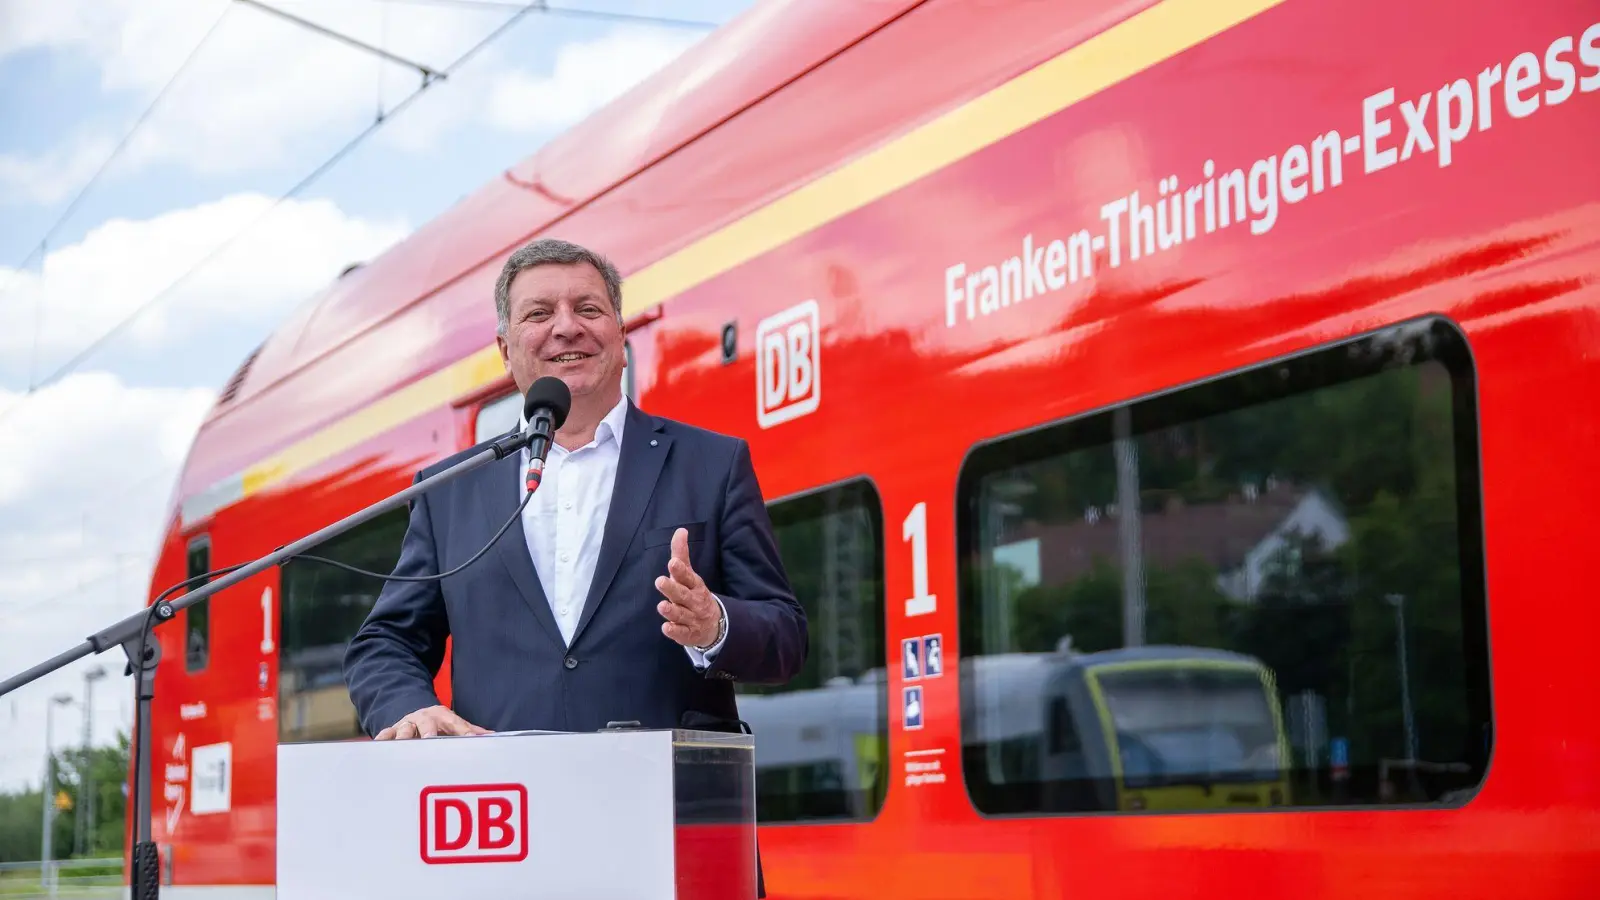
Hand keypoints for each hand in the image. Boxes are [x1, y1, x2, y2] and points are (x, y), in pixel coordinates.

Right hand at [375, 705, 491, 739]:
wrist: (413, 714)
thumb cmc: (438, 724)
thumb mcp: (454, 724)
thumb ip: (471, 731)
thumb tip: (495, 737)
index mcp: (443, 717)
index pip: (455, 724)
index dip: (463, 732)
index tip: (470, 739)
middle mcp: (424, 719)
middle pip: (427, 724)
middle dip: (428, 732)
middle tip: (429, 739)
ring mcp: (407, 725)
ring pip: (404, 730)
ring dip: (403, 737)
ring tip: (403, 745)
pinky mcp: (391, 731)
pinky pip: (385, 735)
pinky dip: (382, 740)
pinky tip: (380, 746)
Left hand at [655, 527, 721, 647]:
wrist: (714, 624)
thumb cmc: (695, 594)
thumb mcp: (689, 575)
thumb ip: (682, 554)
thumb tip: (680, 530)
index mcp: (694, 585)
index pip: (688, 577)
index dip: (680, 571)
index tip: (673, 563)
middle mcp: (694, 601)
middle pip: (683, 595)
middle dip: (672, 589)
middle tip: (660, 581)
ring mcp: (692, 618)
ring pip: (681, 615)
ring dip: (672, 611)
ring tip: (662, 606)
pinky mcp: (688, 634)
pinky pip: (681, 633)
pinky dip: (674, 631)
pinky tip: (666, 628)